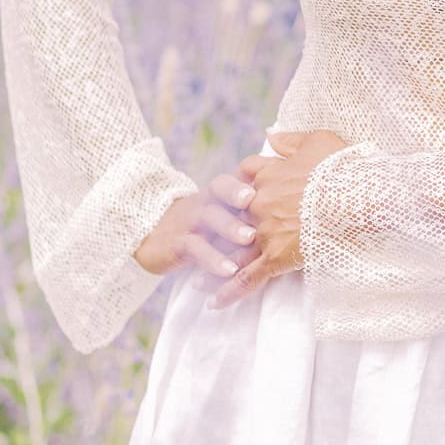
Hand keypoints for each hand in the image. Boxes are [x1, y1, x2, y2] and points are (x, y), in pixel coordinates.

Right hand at [132, 169, 261, 278]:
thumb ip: (250, 197)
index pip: (234, 173)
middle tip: (259, 202)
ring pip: (210, 219)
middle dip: (239, 197)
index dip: (249, 173)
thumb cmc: (205, 221)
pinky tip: (229, 271)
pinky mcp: (178, 245)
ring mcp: (191, 221)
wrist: (154, 234)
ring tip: (250, 240)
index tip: (270, 174)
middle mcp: (206, 200)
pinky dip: (212, 260)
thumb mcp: (223, 206)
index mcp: (219, 190)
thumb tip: (289, 188)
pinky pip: (195, 250)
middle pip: (221, 192)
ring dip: (229, 229)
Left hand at [200, 129, 350, 311]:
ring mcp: (265, 231)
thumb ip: (290, 140)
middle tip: (204, 244)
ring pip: (230, 251)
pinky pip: (246, 278)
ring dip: (212, 266)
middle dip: (216, 233)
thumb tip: (270, 134)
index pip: (241, 179)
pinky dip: (229, 292)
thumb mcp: (318, 141)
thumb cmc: (343, 168)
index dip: (236, 188)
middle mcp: (259, 203)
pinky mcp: (275, 256)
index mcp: (268, 175)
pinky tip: (214, 304)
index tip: (234, 198)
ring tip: (196, 280)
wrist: (358, 197)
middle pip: (228, 218)